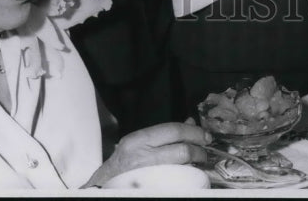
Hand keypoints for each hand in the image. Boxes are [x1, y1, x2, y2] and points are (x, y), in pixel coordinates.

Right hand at [84, 120, 209, 186]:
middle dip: (198, 149)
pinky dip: (186, 177)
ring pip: (180, 165)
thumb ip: (162, 134)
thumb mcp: (139, 144)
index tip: (204, 135)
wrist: (102, 187)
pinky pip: (175, 181)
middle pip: (180, 148)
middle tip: (205, 150)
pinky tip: (189, 176)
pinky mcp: (150, 187)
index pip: (173, 130)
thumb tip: (189, 121)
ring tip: (198, 162)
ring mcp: (146, 174)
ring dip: (193, 163)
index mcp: (138, 140)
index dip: (193, 131)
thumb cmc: (121, 166)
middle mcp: (142, 155)